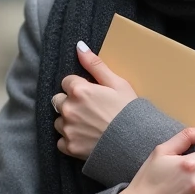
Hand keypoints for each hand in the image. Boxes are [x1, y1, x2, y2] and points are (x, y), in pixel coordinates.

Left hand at [52, 41, 137, 159]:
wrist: (136, 145)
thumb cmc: (129, 113)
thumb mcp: (117, 84)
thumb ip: (95, 65)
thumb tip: (79, 46)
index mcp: (79, 91)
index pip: (67, 82)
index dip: (79, 87)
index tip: (91, 94)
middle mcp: (68, 109)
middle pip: (58, 100)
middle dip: (70, 103)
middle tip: (89, 110)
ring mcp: (67, 129)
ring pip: (58, 121)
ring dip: (69, 121)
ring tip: (89, 125)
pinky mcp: (69, 147)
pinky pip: (61, 141)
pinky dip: (70, 139)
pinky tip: (86, 138)